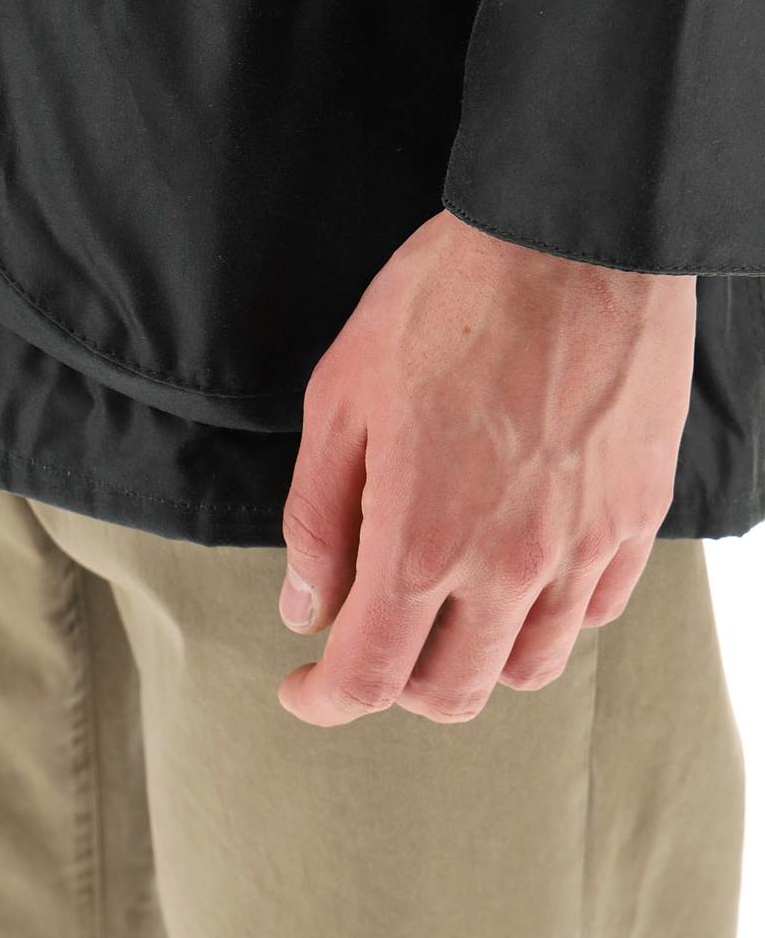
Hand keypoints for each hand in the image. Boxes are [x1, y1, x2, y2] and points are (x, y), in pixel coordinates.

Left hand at [276, 209, 695, 726]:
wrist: (566, 240)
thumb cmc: (445, 301)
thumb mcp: (341, 395)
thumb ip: (317, 514)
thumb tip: (304, 603)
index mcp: (422, 539)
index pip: (370, 676)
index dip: (324, 697)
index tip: (302, 685)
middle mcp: (509, 565)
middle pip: (452, 691)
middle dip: (395, 687)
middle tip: (366, 641)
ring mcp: (582, 546)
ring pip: (530, 664)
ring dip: (474, 661)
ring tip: (443, 611)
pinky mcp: (635, 515)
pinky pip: (594, 609)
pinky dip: (547, 616)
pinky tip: (518, 573)